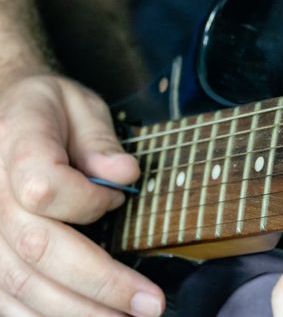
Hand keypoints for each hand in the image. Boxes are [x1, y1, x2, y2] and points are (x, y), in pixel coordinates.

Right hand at [0, 74, 164, 315]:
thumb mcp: (79, 104)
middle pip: (37, 249)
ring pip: (18, 285)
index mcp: (15, 145)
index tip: (118, 198)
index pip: (44, 188)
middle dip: (100, 286)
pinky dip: (41, 316)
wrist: (6, 112)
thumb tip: (125, 173)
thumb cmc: (47, 109)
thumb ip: (100, 138)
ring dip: (76, 313)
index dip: (88, 202)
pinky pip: (4, 297)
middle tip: (150, 307)